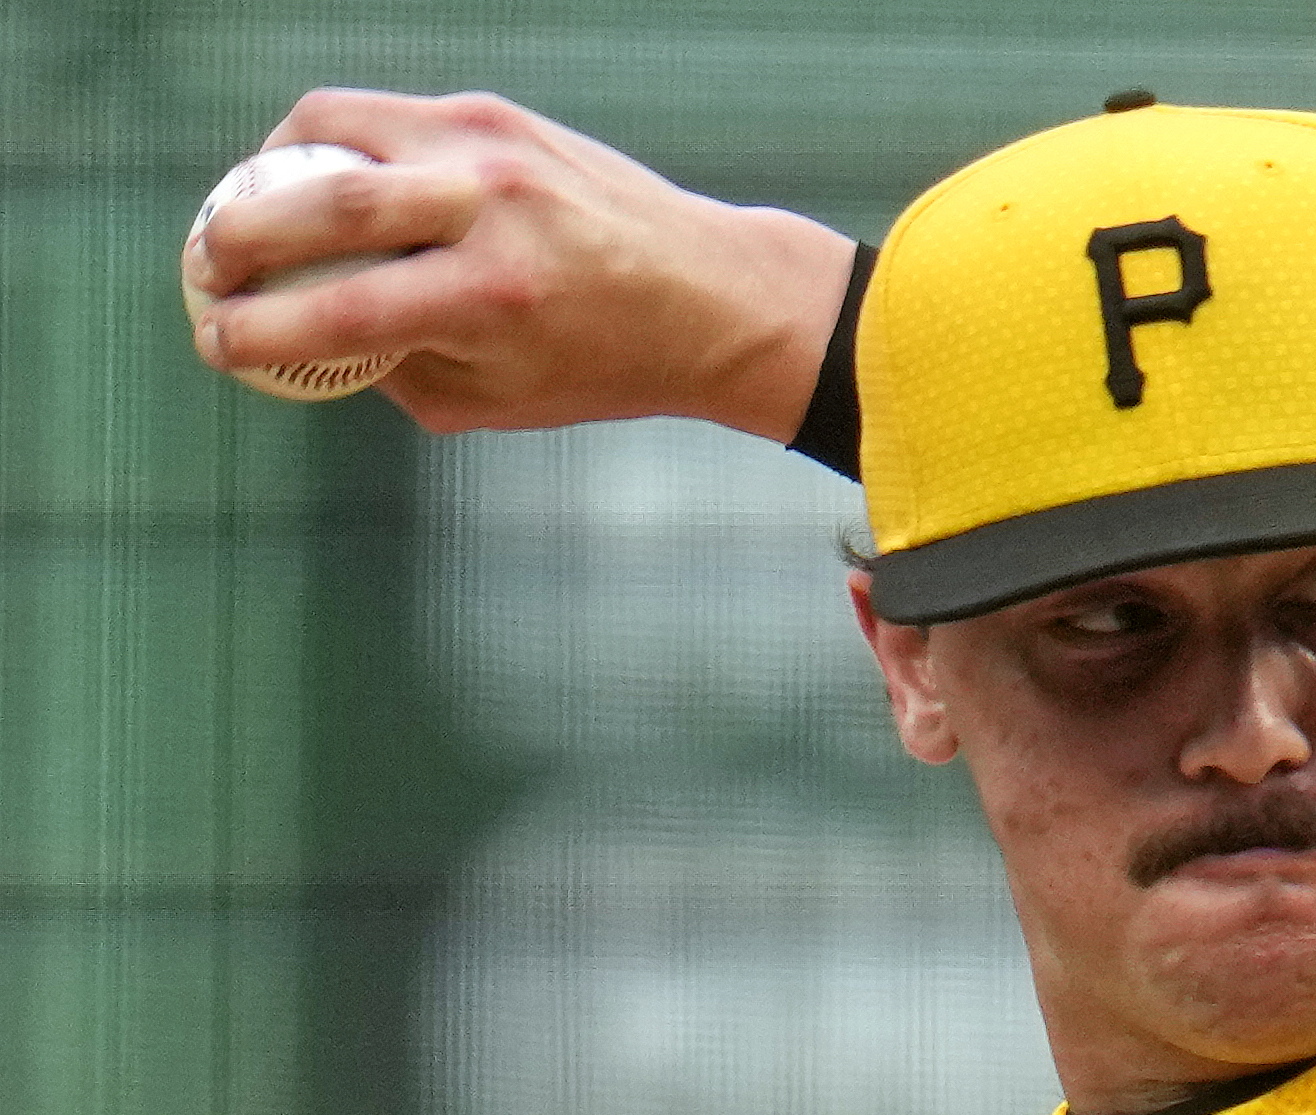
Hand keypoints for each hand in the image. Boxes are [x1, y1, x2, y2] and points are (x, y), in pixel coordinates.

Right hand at [184, 88, 856, 440]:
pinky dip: (337, 146)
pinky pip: (385, 116)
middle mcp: (489, 211)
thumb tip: (305, 340)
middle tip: (204, 263)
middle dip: (236, 233)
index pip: (341, 313)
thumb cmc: (605, 362)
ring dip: (271, 168)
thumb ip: (397, 370)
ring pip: (337, 128)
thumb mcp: (501, 399)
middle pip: (322, 202)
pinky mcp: (497, 114)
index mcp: (493, 298)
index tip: (215, 341)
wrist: (710, 294)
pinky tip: (322, 180)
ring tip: (251, 210)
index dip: (259, 330)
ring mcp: (492, 149)